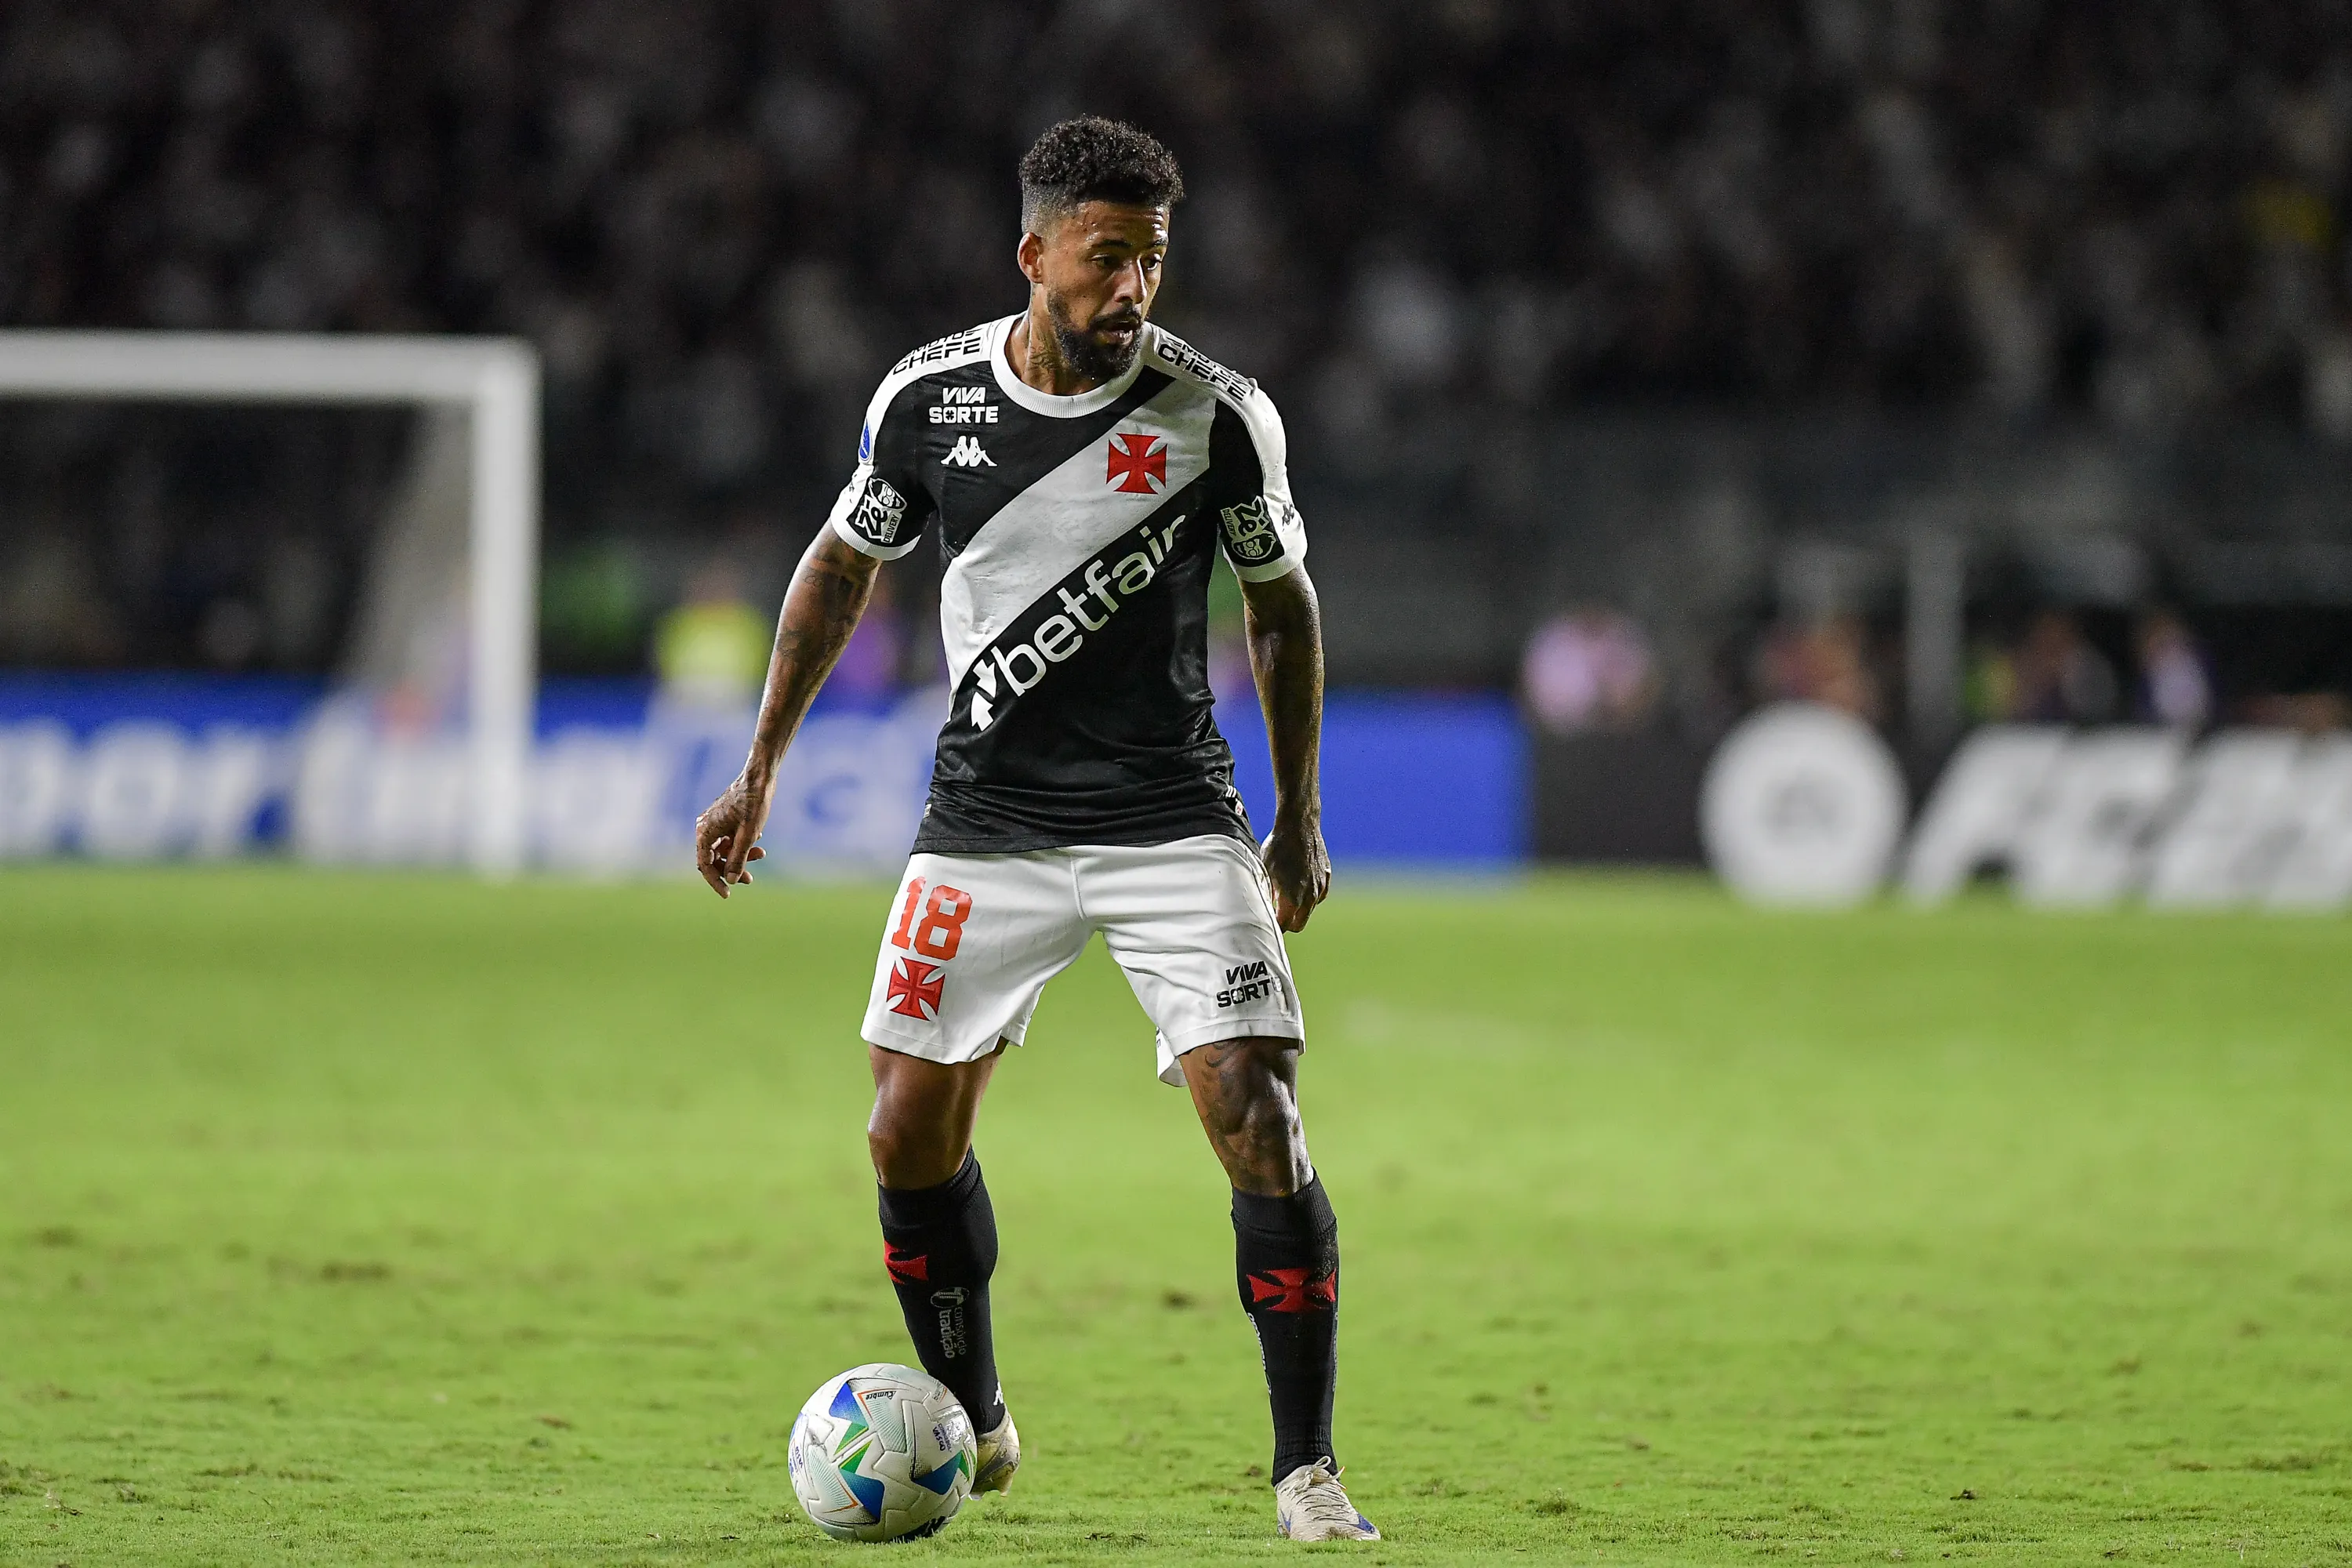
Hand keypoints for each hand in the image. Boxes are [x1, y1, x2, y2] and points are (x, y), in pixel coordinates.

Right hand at [695, 773, 771, 897]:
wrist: (759, 777)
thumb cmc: (754, 803)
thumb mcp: (748, 835)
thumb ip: (739, 859)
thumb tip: (732, 880)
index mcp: (705, 831)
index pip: (705, 865)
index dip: (716, 881)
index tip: (727, 894)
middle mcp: (705, 827)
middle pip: (714, 858)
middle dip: (732, 869)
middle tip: (750, 880)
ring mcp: (713, 822)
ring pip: (723, 849)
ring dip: (741, 855)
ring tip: (761, 855)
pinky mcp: (723, 819)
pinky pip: (728, 838)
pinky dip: (741, 843)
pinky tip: (758, 840)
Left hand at [1259, 818, 1330, 931]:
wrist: (1299, 825)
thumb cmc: (1277, 847)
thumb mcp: (1264, 871)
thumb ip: (1265, 895)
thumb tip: (1261, 910)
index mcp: (1292, 899)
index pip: (1283, 927)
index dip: (1274, 927)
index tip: (1265, 922)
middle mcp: (1309, 897)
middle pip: (1298, 925)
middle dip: (1287, 923)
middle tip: (1274, 912)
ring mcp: (1320, 888)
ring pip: (1309, 911)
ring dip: (1298, 908)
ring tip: (1284, 894)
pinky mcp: (1326, 878)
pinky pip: (1318, 896)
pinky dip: (1308, 895)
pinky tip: (1298, 883)